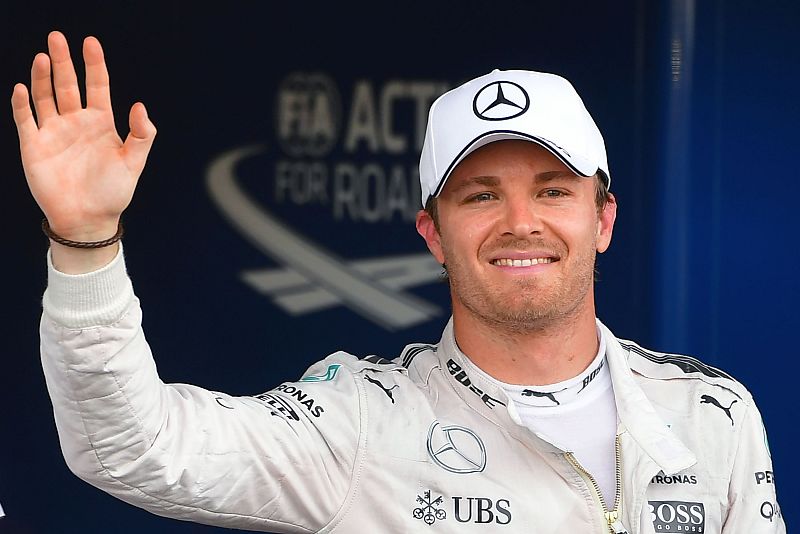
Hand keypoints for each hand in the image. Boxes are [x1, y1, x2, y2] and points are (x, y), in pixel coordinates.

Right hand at [11, 31, 155, 241]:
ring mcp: (54, 132)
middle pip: (68, 84)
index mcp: (102, 124)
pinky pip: (26, 119)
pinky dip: (23, 104)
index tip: (90, 42)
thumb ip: (141, 135)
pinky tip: (23, 87)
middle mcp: (76, 123)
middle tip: (57, 37)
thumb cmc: (113, 193)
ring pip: (46, 96)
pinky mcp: (34, 146)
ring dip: (42, 77)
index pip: (97, 86)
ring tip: (43, 56)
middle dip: (63, 61)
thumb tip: (139, 105)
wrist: (88, 220)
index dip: (94, 64)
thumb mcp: (134, 163)